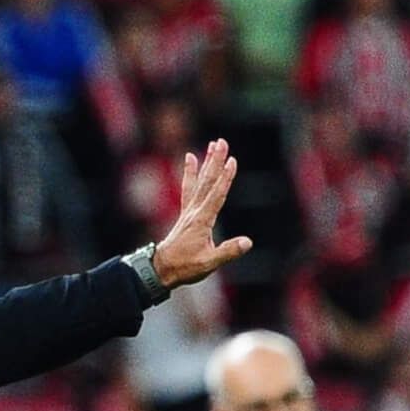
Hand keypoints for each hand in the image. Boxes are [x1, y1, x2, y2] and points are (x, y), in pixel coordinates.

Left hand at [151, 139, 254, 288]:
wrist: (162, 268)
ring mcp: (189, 211)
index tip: (232, 161)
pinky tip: (190, 158)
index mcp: (202, 221)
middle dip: (215, 161)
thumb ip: (228, 251)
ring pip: (200, 182)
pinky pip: (189, 188)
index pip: (216, 195)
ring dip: (207, 162)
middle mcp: (195, 211)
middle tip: (222, 142)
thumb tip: (247, 242)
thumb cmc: (185, 267)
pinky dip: (190, 172)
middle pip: (207, 182)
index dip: (225, 178)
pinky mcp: (186, 213)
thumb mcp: (209, 263)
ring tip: (212, 144)